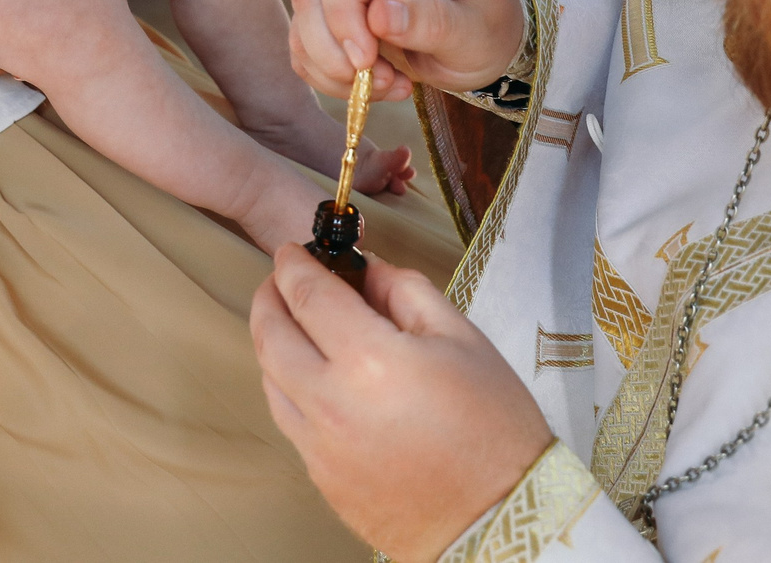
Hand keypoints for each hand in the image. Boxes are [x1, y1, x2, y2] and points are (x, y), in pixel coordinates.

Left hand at [252, 248, 553, 562]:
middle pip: (270, 336)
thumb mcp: (462, 339)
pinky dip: (289, 388)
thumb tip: (367, 270)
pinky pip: (289, 422)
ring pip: (269, 380)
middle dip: (269, 297)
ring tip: (294, 326)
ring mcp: (321, 447)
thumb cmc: (494, 430)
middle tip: (281, 281)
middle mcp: (331, 403)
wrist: (501, 519)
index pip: (307, 295)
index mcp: (369, 360)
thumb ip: (405, 292)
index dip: (293, 264)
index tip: (291, 251)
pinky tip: (313, 377)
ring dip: (273, 344)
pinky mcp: (322, 478)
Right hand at [287, 0, 525, 99]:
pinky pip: (306, 47)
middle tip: (384, 83)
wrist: (484, 37)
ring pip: (304, 23)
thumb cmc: (488, 24)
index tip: (366, 58)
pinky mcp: (332, 16)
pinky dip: (330, 77)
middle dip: (335, 49)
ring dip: (334, 68)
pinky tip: (374, 87)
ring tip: (389, 87)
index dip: (343, 9)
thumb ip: (433, 19)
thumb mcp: (477, 28)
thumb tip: (379, 14)